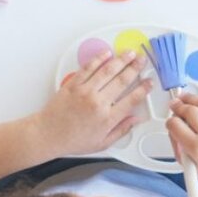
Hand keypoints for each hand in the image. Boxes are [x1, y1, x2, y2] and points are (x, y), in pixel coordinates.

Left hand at [34, 50, 151, 155]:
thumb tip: (135, 120)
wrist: (47, 134)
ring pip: (107, 71)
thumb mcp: (102, 143)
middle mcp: (98, 102)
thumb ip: (121, 130)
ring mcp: (84, 92)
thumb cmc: (72, 140)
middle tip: (142, 61)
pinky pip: (88, 69)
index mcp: (108, 118)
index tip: (149, 82)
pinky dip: (98, 59)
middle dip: (135, 68)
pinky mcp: (72, 85)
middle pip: (122, 80)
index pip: (132, 99)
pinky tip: (106, 54)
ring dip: (121, 60)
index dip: (144, 88)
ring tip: (130, 53)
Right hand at [167, 94, 197, 196]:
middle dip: (178, 105)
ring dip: (193, 99)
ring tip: (187, 99)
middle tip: (175, 104)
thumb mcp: (189, 164)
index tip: (171, 121)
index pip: (174, 124)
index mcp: (197, 148)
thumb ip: (177, 143)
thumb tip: (174, 126)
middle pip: (189, 109)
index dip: (169, 121)